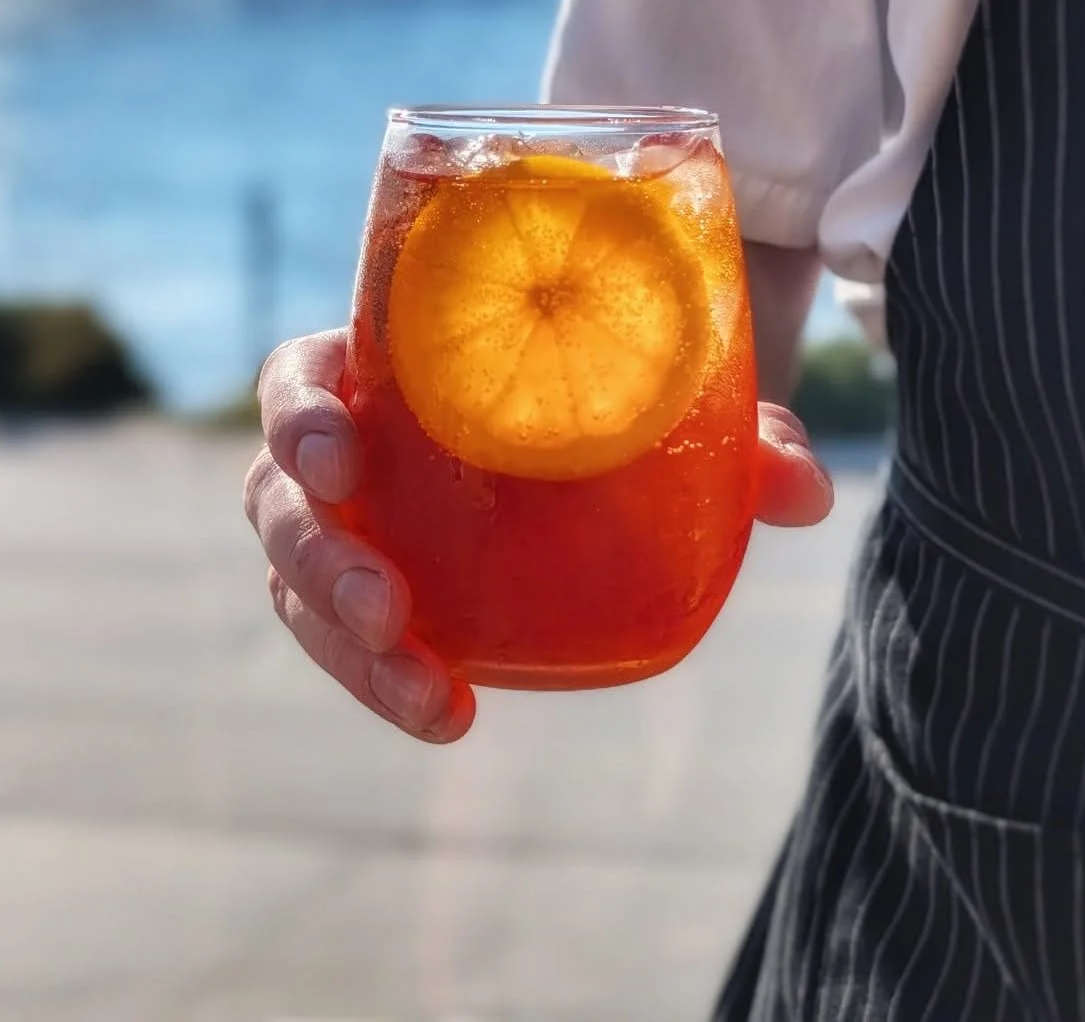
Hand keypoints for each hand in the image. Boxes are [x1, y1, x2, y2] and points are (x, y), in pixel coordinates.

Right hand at [244, 330, 835, 744]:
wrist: (585, 441)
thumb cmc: (597, 395)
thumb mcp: (661, 402)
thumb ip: (733, 434)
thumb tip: (806, 492)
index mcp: (383, 370)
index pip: (300, 379)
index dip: (299, 415)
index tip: (344, 454)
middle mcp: (349, 449)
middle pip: (278, 498)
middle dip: (318, 555)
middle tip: (390, 603)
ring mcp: (354, 526)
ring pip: (296, 583)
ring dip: (341, 643)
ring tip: (425, 687)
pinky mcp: (372, 591)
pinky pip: (344, 640)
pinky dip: (384, 681)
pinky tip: (450, 713)